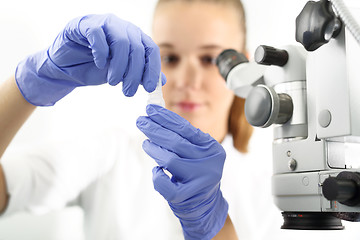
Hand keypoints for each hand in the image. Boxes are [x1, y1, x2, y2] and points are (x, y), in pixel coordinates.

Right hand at [15, 14, 164, 105]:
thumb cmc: (95, 69)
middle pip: (137, 48)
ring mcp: (104, 23)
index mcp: (134, 37)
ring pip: (121, 41)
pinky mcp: (84, 25)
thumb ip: (140, 74)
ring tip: (113, 82)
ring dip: (119, 66)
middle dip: (134, 73)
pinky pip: (97, 34)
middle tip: (128, 91)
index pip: (150, 50)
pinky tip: (100, 64)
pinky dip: (101, 52)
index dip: (152, 69)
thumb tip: (161, 82)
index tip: (149, 88)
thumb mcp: (122, 74)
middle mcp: (122, 28)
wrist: (66, 68)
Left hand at [136, 104, 227, 239]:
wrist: (205, 204)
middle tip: (141, 121)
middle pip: (176, 142)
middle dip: (155, 129)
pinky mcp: (187, 196)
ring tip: (146, 143)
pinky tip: (157, 170)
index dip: (166, 118)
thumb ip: (183, 138)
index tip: (150, 110)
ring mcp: (199, 180)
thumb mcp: (197, 153)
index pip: (186, 128)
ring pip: (170, 160)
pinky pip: (165, 184)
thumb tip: (157, 118)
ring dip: (154, 149)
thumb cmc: (196, 173)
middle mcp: (209, 163)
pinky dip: (157, 176)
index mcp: (212, 148)